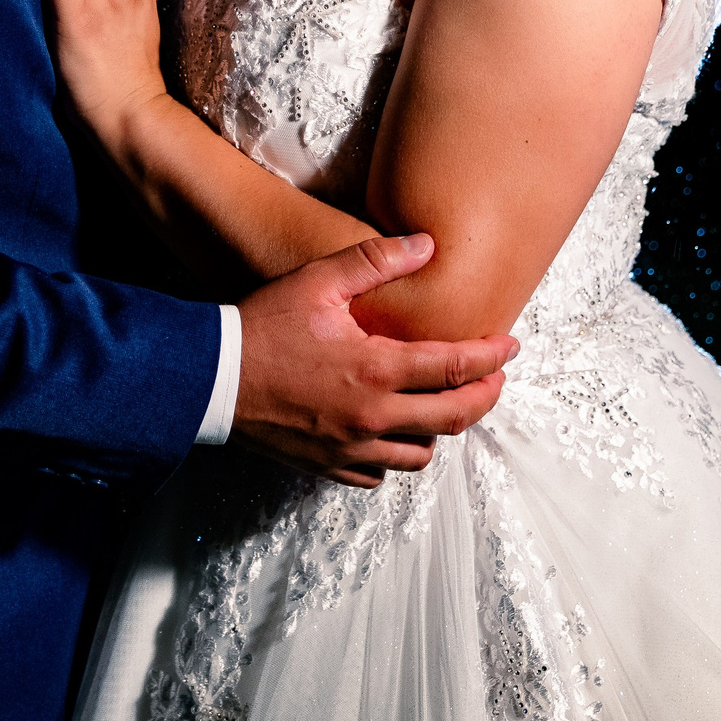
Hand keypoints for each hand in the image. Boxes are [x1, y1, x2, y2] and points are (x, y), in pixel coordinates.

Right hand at [233, 233, 518, 488]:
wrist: (211, 379)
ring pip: (420, 454)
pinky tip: (393, 432)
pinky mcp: (328, 466)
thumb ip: (376, 261)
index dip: (491, 357)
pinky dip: (396, 456)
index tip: (510, 347)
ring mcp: (351, 448)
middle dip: (484, 397)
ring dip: (440, 430)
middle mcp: (371, 416)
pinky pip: (379, 475)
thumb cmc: (263, 327)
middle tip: (495, 379)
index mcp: (375, 369)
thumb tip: (428, 245)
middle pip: (453, 418)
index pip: (456, 368)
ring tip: (443, 403)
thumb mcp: (319, 281)